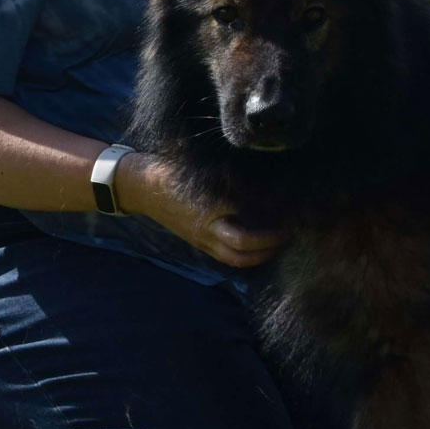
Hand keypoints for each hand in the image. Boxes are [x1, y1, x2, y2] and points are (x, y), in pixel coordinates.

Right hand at [114, 152, 285, 267]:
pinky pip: (224, 256)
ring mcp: (200, 239)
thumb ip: (233, 178)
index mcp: (208, 211)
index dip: (267, 231)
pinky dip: (244, 255)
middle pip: (239, 252)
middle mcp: (205, 230)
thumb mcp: (205, 169)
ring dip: (258, 257)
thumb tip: (265, 184)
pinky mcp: (198, 242)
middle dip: (267, 248)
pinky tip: (259, 246)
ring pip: (233, 259)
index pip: (243, 232)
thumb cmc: (173, 171)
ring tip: (277, 245)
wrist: (141, 187)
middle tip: (288, 236)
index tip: (286, 219)